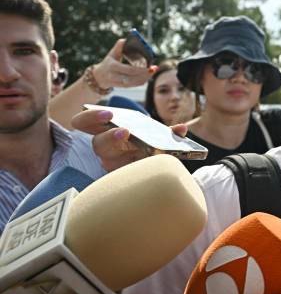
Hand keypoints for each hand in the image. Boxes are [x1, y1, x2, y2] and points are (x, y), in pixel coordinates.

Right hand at [71, 109, 187, 171]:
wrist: (156, 172)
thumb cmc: (150, 148)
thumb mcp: (157, 137)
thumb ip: (169, 133)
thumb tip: (181, 129)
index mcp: (108, 132)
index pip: (85, 124)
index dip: (89, 118)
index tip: (107, 113)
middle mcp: (108, 150)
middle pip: (98, 144)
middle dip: (109, 136)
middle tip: (125, 131)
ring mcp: (114, 166)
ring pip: (108, 162)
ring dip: (122, 155)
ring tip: (140, 151)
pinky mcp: (120, 179)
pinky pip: (123, 177)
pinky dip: (141, 169)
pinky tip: (154, 166)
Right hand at [92, 39, 157, 88]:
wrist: (99, 77)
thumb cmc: (108, 63)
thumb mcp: (112, 54)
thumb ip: (119, 46)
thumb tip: (127, 39)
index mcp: (112, 66)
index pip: (129, 70)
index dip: (141, 69)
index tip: (150, 65)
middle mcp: (114, 76)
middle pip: (133, 78)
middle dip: (145, 74)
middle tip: (154, 68)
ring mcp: (118, 83)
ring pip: (135, 83)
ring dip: (145, 78)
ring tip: (153, 71)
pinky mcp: (122, 87)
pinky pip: (134, 85)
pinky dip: (142, 81)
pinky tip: (148, 76)